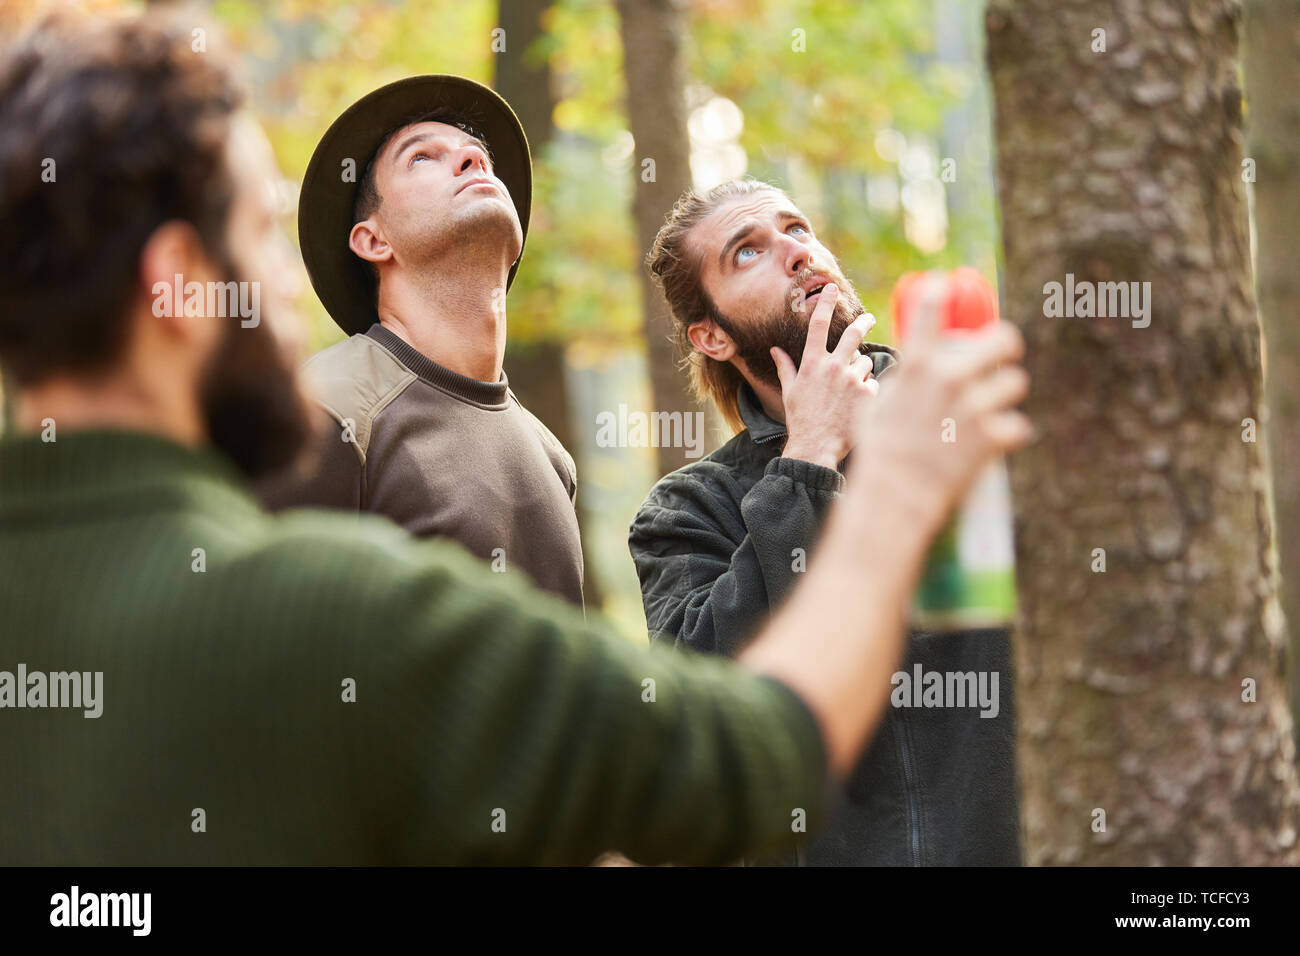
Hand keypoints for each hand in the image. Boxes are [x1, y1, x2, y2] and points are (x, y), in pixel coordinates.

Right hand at [772, 284, 877, 469]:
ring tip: (851, 392)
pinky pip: (874, 383)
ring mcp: (851, 379)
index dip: (825, 302)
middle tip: (868, 318)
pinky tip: (859, 406)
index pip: (818, 324)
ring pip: (865, 362)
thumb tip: (775, 349)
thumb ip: (786, 366)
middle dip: (863, 322)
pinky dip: (869, 392)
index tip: (831, 287)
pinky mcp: (867, 394)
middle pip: (853, 333)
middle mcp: (832, 367)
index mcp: (812, 363)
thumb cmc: (801, 419)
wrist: (816, 446)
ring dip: (861, 372)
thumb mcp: (790, 391)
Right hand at [847, 273, 1031, 538]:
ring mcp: (974, 407)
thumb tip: (903, 370)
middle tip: (1004, 354)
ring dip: (1004, 394)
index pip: (931, 310)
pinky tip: (996, 441)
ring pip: (1015, 383)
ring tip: (993, 407)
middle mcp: (950, 379)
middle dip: (1007, 344)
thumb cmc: (880, 450)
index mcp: (918, 366)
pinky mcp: (992, 437)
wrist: (894, 493)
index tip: (943, 285)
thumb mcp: (877, 405)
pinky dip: (1007, 434)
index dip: (938, 293)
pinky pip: (1018, 426)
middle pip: (1003, 339)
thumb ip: (899, 382)